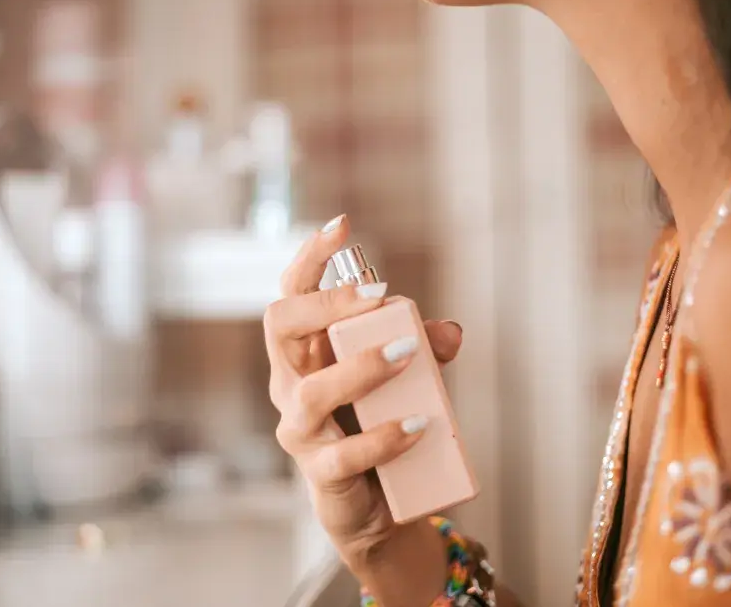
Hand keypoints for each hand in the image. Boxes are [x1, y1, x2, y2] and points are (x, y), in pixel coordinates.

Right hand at [264, 214, 462, 567]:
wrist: (376, 506)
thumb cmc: (380, 424)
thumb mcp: (406, 379)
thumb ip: (424, 350)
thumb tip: (450, 331)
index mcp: (306, 352)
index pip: (292, 294)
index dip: (311, 258)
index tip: (343, 224)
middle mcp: (290, 383)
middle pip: (280, 326)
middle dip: (326, 303)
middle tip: (379, 298)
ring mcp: (300, 431)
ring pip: (308, 392)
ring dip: (360, 368)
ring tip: (407, 354)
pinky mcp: (322, 475)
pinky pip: (344, 455)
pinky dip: (382, 437)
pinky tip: (416, 426)